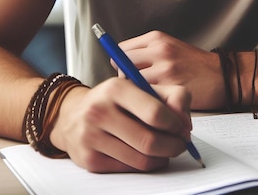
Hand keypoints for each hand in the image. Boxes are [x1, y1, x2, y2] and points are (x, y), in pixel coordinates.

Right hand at [49, 78, 191, 172]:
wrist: (73, 116)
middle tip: (180, 144)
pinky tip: (145, 154)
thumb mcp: (139, 87)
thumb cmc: (114, 101)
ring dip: (162, 158)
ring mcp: (92, 136)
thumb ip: (170, 95)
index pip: (155, 112)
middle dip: (173, 146)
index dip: (176, 124)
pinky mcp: (90, 159)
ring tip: (165, 149)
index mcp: (116, 88)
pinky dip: (144, 164)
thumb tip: (185, 122)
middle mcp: (100, 110)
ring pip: (141, 159)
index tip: (182, 128)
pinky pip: (129, 169)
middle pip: (150, 140)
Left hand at [118, 31, 223, 110]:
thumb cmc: (195, 65)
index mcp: (156, 38)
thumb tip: (119, 66)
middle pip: (122, 66)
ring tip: (145, 100)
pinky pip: (147, 96)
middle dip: (124, 81)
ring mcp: (165, 68)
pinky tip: (156, 106)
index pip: (121, 50)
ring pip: (133, 83)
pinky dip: (148, 104)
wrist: (223, 75)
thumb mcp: (170, 48)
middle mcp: (158, 49)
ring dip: (135, 94)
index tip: (126, 76)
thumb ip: (146, 54)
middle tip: (135, 91)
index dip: (120, 65)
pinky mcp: (172, 86)